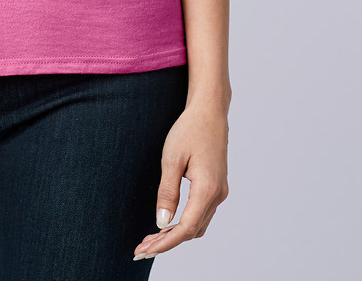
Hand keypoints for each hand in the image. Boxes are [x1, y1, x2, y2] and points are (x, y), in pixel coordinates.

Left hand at [132, 103, 228, 259]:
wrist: (210, 111)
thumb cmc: (190, 129)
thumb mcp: (172, 158)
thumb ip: (167, 192)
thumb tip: (162, 222)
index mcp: (207, 189)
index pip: (185, 228)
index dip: (165, 242)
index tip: (145, 250)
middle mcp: (218, 195)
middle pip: (192, 231)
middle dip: (167, 242)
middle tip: (141, 248)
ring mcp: (219, 191)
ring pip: (197, 225)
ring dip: (175, 234)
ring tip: (150, 239)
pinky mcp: (217, 187)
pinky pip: (200, 213)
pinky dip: (184, 222)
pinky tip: (167, 223)